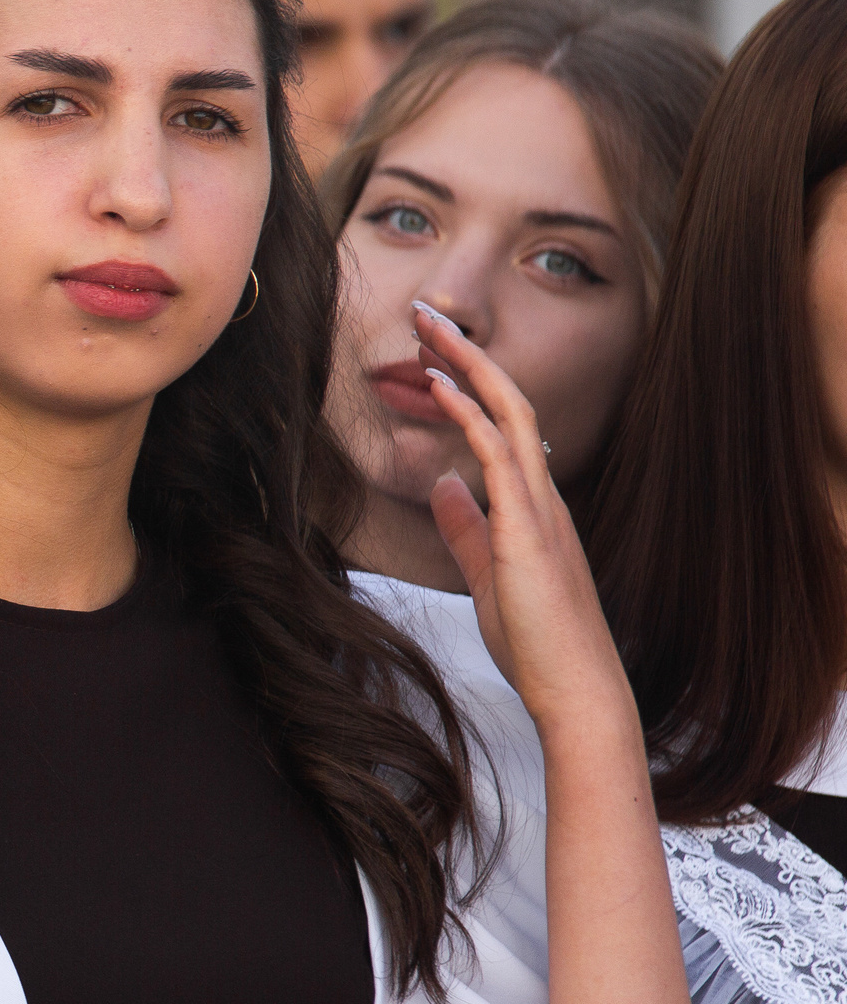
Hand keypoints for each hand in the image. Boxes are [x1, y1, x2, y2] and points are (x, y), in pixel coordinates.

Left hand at [413, 302, 634, 732]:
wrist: (576, 689)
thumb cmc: (537, 641)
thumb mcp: (487, 573)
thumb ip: (465, 529)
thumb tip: (443, 486)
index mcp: (534, 505)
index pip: (503, 425)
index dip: (471, 384)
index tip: (434, 353)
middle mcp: (544, 495)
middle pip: (509, 402)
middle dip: (469, 355)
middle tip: (428, 315)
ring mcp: (541, 508)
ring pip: (509, 414)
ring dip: (468, 366)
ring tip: (429, 328)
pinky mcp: (528, 529)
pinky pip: (500, 456)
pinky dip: (470, 414)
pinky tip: (442, 385)